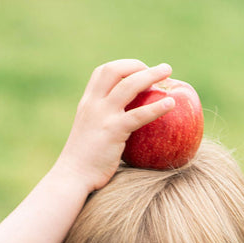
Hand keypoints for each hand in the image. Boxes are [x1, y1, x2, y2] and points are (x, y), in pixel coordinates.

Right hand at [55, 59, 175, 192]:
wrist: (72, 176)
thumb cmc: (84, 163)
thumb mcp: (89, 134)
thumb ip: (102, 124)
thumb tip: (125, 127)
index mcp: (87, 102)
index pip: (104, 71)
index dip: (124, 67)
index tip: (139, 72)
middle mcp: (93, 103)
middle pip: (116, 70)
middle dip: (138, 65)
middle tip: (159, 71)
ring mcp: (103, 115)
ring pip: (129, 85)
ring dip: (151, 75)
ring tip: (168, 72)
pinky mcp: (113, 130)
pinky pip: (139, 114)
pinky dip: (156, 107)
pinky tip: (171, 104)